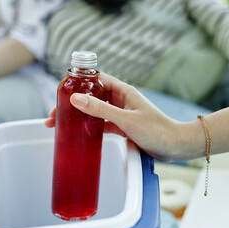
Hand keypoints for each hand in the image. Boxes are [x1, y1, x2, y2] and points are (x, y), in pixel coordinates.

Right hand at [45, 72, 197, 160]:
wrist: (174, 146)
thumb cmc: (156, 130)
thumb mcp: (126, 119)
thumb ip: (101, 109)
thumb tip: (75, 99)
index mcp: (123, 91)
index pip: (96, 79)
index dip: (78, 83)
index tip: (62, 91)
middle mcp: (121, 100)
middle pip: (92, 96)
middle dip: (73, 103)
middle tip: (54, 114)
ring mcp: (121, 114)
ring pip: (95, 112)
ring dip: (79, 116)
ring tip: (60, 125)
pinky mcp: (123, 127)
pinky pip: (102, 124)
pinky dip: (90, 127)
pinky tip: (79, 134)